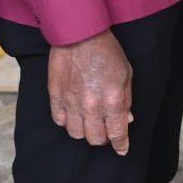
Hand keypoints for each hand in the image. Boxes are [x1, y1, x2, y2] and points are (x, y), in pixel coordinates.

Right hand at [50, 31, 134, 153]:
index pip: (117, 134)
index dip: (121, 145)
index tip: (122, 149)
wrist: (79, 34)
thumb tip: (126, 119)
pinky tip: (73, 113)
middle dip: (104, 137)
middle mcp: (91, 106)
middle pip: (96, 138)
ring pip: (76, 134)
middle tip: (105, 129)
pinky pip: (59, 121)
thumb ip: (126, 100)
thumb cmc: (106, 51)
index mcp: (112, 101)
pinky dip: (67, 121)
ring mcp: (71, 103)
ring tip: (88, 120)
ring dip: (84, 131)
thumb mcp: (126, 74)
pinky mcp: (55, 96)